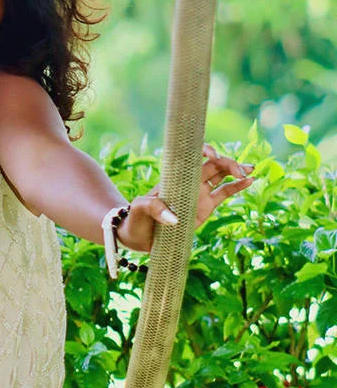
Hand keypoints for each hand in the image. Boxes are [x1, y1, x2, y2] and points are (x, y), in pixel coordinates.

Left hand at [117, 144, 254, 252]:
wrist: (138, 236)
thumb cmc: (136, 218)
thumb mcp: (140, 209)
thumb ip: (154, 208)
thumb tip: (174, 218)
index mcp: (175, 175)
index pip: (193, 155)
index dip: (206, 150)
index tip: (213, 156)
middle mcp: (189, 181)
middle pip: (214, 164)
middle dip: (229, 163)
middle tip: (240, 171)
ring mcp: (199, 193)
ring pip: (222, 175)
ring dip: (237, 170)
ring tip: (250, 171)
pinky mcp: (206, 207)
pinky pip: (225, 193)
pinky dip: (238, 187)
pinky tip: (251, 181)